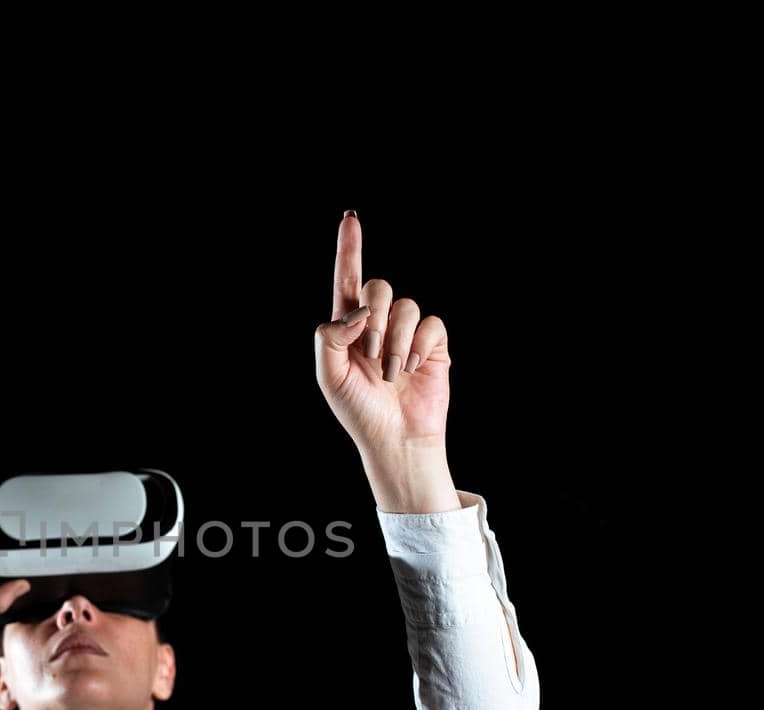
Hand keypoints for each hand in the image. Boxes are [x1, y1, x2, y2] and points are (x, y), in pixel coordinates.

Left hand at [314, 212, 451, 452]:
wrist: (394, 438)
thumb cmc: (358, 411)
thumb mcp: (329, 376)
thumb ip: (330, 336)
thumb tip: (357, 311)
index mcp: (348, 327)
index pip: (347, 279)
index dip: (350, 248)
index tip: (350, 217)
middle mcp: (379, 323)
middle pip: (379, 285)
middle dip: (374, 317)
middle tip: (370, 355)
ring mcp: (408, 332)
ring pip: (407, 306)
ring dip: (396, 342)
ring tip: (392, 373)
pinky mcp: (434, 344)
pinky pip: (431, 323)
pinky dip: (419, 347)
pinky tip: (412, 370)